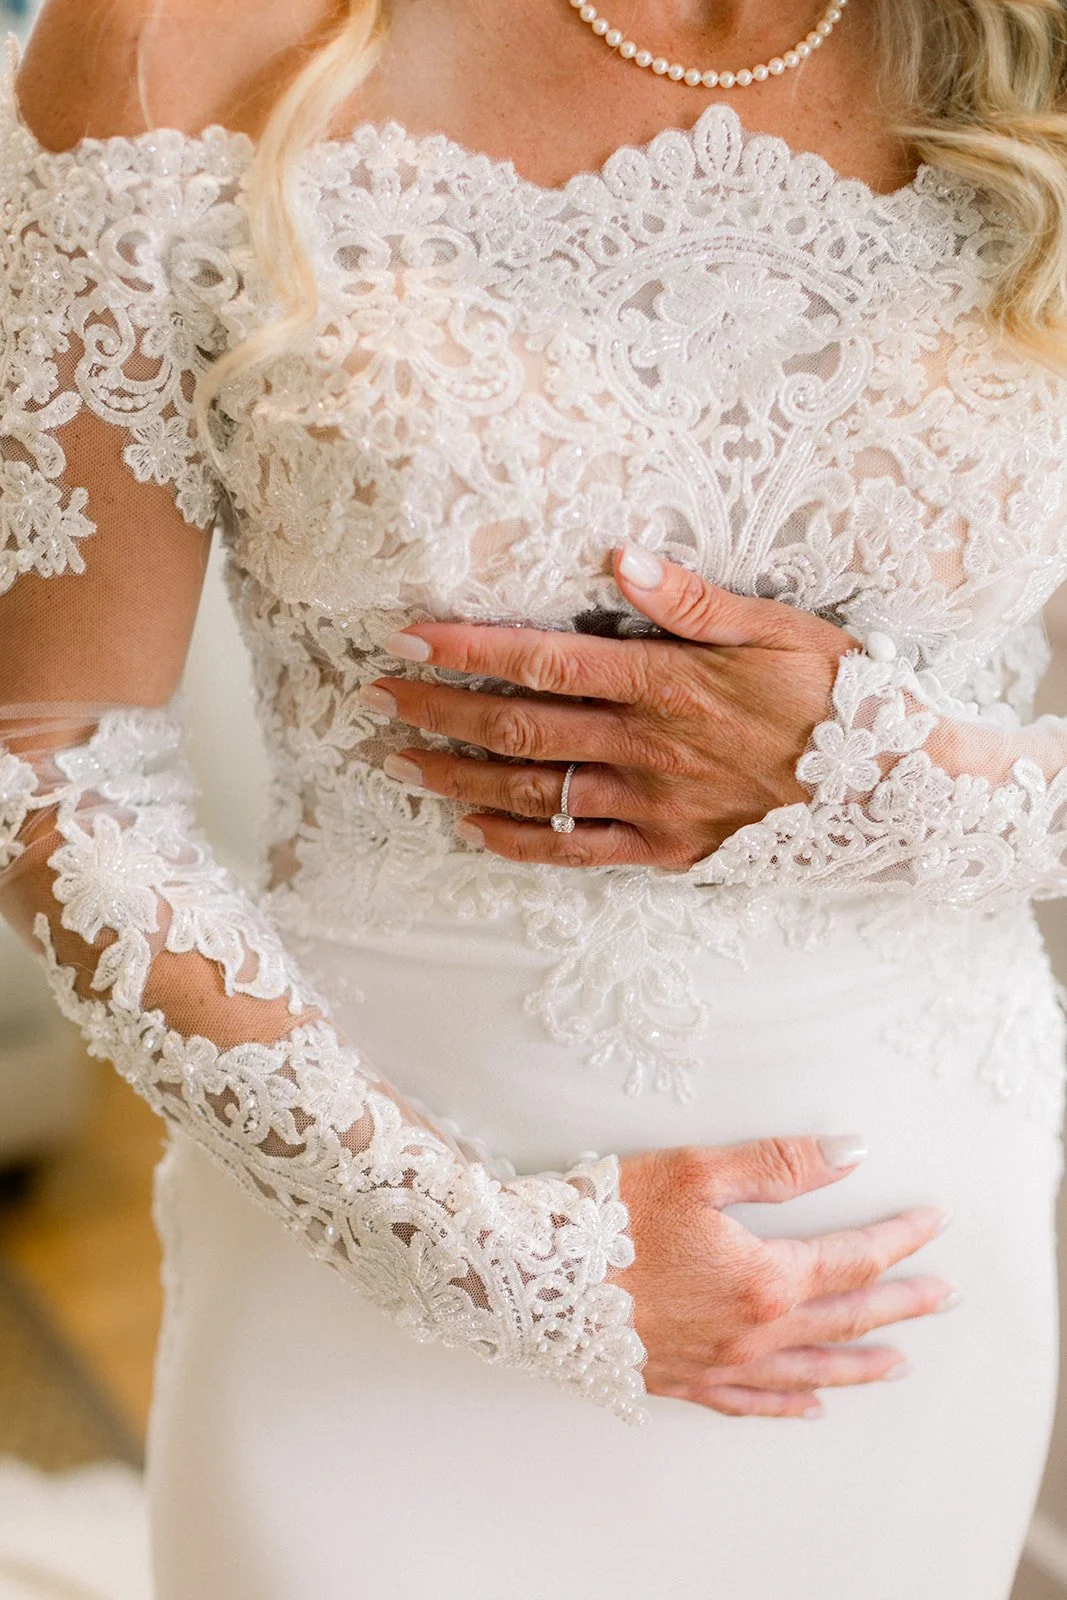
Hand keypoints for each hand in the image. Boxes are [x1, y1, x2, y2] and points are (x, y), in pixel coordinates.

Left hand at [369, 544, 854, 870]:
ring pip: (534, 791)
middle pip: (519, 727)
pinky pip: (576, 850)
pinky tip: (473, 828)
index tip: (409, 637)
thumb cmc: (837, 697)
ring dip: (460, 775)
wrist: (892, 790)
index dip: (469, 649)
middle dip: (440, 710)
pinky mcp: (666, 851)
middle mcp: (647, 747)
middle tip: (380, 696)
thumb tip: (624, 558)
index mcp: (667, 683)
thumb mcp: (779, 626)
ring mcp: (653, 806)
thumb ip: (694, 599)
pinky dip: (518, 841)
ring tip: (403, 761)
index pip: (544, 662)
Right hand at [614, 1135, 955, 1418]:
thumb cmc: (609, 1218)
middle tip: (944, 1296)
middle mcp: (752, 1333)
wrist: (534, 1276)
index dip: (899, 1239)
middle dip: (902, 1304)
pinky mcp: (684, 1381)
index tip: (933, 1223)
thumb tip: (850, 1154)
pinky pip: (753, 1403)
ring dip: (862, 1364)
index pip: (852, 1257)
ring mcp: (720, 1364)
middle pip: (846, 1318)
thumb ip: (780, 1164)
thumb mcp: (697, 1171)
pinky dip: (790, 1406)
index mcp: (764, 1278)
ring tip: (900, 1361)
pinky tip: (810, 1407)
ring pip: (811, 1371)